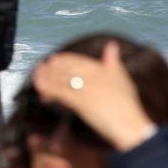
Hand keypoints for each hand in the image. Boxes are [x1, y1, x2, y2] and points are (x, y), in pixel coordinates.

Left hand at [33, 41, 152, 150]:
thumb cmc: (127, 103)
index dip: (61, 59)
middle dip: (49, 69)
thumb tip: (112, 44)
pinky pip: (61, 94)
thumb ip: (113, 61)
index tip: (51, 60)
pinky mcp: (81, 102)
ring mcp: (86, 88)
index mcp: (101, 68)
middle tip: (39, 71)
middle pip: (65, 68)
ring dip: (46, 80)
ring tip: (37, 82)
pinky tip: (42, 95)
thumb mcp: (122, 77)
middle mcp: (92, 76)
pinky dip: (50, 93)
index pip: (76, 59)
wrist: (130, 123)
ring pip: (60, 80)